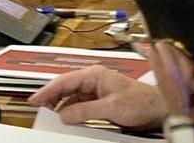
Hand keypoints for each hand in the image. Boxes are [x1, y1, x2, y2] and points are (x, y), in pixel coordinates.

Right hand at [27, 65, 166, 129]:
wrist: (158, 108)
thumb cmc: (141, 101)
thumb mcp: (110, 107)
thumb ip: (85, 111)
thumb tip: (65, 114)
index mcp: (95, 74)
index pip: (64, 81)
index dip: (47, 90)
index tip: (35, 98)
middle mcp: (94, 80)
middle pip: (66, 87)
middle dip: (52, 97)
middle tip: (39, 107)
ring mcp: (97, 90)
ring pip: (72, 97)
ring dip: (62, 106)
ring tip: (51, 114)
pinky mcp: (101, 101)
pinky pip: (80, 105)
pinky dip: (72, 111)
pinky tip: (67, 118)